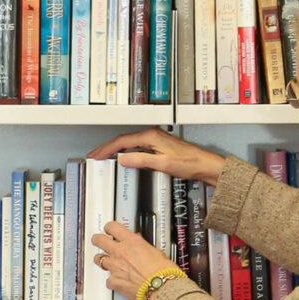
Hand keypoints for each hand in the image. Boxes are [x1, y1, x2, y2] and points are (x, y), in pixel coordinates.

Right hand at [85, 126, 224, 185]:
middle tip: (95, 156)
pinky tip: (122, 157)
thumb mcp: (161, 164)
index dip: (107, 149)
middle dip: (107, 148)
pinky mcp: (158, 146)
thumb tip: (123, 159)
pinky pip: (136, 146)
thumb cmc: (188, 162)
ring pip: (129, 143)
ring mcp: (155, 140)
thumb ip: (141, 160)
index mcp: (150, 136)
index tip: (96, 155)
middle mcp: (152, 135)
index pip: (122, 141)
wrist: (203, 164)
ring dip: (115, 150)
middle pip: (123, 140)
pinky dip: (125, 151)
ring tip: (104, 156)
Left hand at [91, 221, 176, 297]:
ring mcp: (115, 267)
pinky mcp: (114, 282)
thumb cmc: (163, 272)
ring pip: (99, 259)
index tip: (109, 229)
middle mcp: (120, 252)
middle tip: (98, 240)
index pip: (112, 227)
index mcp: (132, 242)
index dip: (109, 227)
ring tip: (105, 261)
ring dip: (102, 259)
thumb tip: (142, 245)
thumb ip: (144, 246)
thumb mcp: (156, 251)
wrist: (162, 288)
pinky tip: (116, 281)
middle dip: (98, 239)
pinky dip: (111, 280)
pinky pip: (108, 280)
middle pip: (99, 240)